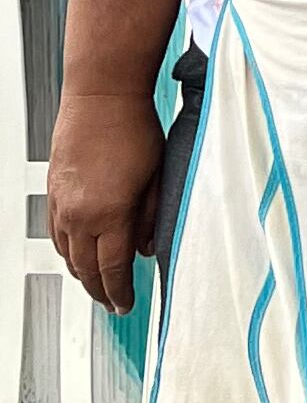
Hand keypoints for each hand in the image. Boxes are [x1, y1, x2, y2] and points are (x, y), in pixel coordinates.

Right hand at [49, 91, 164, 312]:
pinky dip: (67, 251)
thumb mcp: (158, 176)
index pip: (113, 269)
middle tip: (114, 303)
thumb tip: (149, 248)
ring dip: (82, 274)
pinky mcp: (53, 194)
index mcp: (110, 214)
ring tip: (98, 284)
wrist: (102, 97)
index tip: (128, 304)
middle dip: (100, 291)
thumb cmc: (135, 128)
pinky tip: (78, 254)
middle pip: (86, 269)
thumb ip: (153, 216)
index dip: (120, 292)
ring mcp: (61, 205)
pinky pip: (56, 235)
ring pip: (67, 255)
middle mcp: (79, 215)